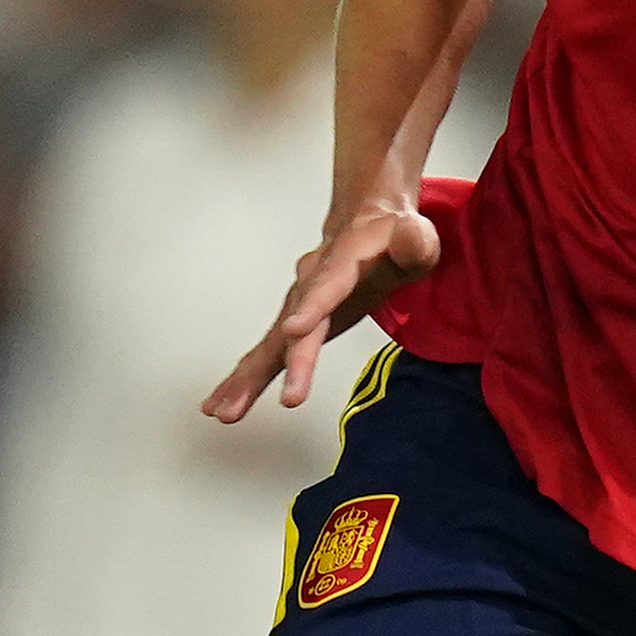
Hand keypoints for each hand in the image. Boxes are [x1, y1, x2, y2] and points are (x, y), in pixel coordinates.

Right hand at [205, 201, 440, 421]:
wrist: (363, 224)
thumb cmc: (390, 239)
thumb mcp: (415, 237)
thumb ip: (414, 242)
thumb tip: (410, 237)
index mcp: (342, 265)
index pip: (327, 287)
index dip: (311, 307)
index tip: (295, 330)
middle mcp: (310, 287)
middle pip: (290, 328)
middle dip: (282, 365)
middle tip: (280, 399)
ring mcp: (297, 307)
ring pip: (269, 346)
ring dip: (247, 380)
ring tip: (224, 411)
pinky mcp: (293, 327)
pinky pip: (265, 356)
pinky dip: (244, 380)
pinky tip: (220, 404)